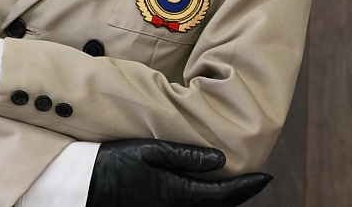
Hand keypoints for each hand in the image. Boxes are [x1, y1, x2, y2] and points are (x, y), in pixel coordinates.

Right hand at [86, 139, 271, 206]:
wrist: (85, 185)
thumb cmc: (114, 162)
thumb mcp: (149, 151)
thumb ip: (186, 155)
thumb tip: (221, 159)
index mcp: (178, 194)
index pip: (224, 195)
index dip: (248, 186)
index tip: (267, 177)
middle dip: (240, 195)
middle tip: (257, 180)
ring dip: (223, 199)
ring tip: (236, 183)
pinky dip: (205, 200)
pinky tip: (206, 188)